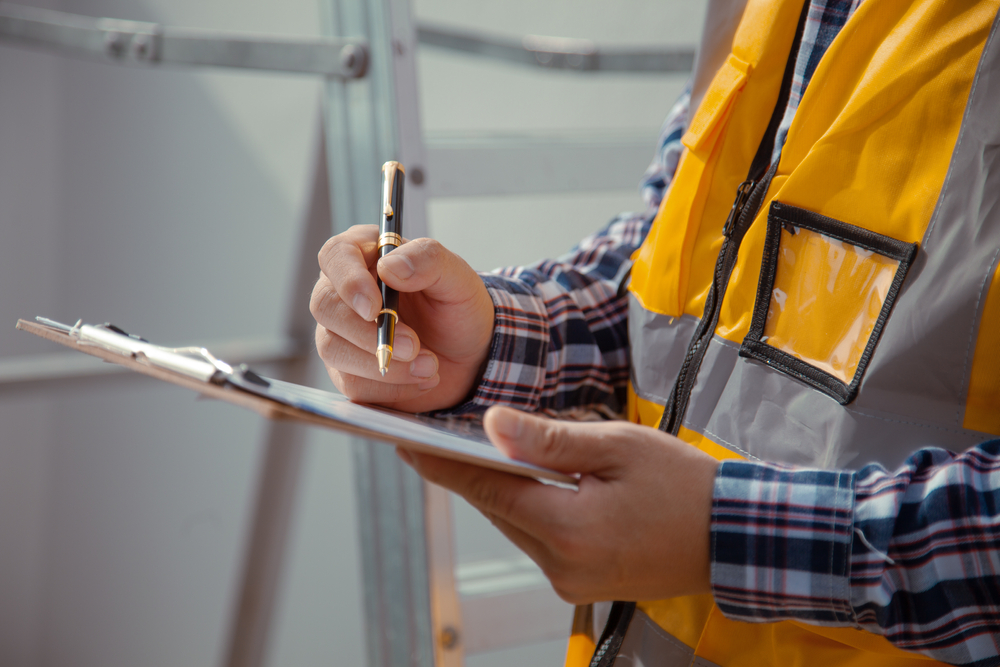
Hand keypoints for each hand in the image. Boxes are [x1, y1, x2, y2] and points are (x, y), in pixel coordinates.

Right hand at [311, 225, 494, 412]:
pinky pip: (351, 383)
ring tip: (430, 366)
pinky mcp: (347, 370)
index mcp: (367, 255)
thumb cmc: (458, 308)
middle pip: (324, 306)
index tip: (375, 308)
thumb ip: (429, 261)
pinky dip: (390, 387)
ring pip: (333, 348)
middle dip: (368, 333)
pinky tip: (421, 379)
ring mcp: (341, 333)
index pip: (336, 256)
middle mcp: (345, 292)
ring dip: (382, 365)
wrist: (470, 356)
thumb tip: (390, 266)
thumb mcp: (458, 278)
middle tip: (413, 346)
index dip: (349, 281)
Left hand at [399, 406, 718, 603]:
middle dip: (469, 471)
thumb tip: (492, 425)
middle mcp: (561, 565)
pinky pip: (538, 539)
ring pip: (515, 524)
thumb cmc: (684, 486)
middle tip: (437, 436)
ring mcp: (570, 581)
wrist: (733, 538)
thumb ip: (549, 440)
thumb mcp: (617, 447)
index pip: (487, 489)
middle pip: (497, 508)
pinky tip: (528, 482)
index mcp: (568, 530)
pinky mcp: (581, 583)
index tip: (405, 442)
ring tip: (481, 451)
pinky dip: (528, 509)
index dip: (441, 463)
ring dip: (501, 489)